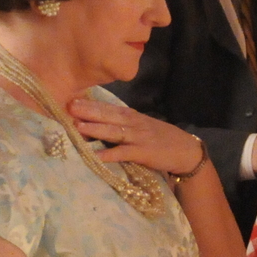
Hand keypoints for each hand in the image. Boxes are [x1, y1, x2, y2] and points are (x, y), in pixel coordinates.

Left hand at [66, 97, 205, 175]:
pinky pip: (124, 153)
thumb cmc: (162, 139)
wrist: (186, 151)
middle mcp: (134, 124)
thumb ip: (124, 123)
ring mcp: (138, 138)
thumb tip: (101, 120)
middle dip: (89, 112)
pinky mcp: (143, 153)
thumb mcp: (143, 126)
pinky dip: (110, 155)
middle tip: (70, 107)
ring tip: (78, 127)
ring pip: (114, 132)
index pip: (109, 108)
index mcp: (133, 117)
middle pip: (109, 116)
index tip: (73, 100)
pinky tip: (97, 156)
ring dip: (96, 129)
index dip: (92, 105)